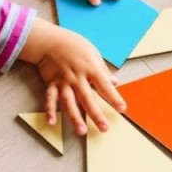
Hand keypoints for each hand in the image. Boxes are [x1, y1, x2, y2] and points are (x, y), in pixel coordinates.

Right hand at [19, 18, 125, 134]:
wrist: (50, 40)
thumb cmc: (74, 45)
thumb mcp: (93, 53)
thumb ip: (104, 70)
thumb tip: (116, 82)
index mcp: (91, 68)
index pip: (105, 86)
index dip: (114, 98)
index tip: (122, 109)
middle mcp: (77, 77)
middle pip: (88, 98)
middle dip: (96, 114)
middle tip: (104, 128)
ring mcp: (63, 82)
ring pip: (69, 102)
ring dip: (74, 117)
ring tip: (81, 131)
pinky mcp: (52, 83)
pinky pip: (50, 99)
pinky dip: (50, 110)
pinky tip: (52, 122)